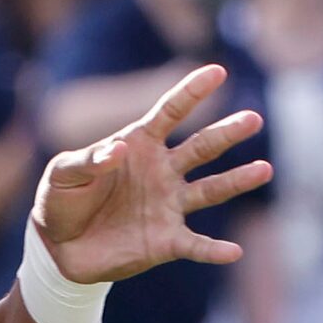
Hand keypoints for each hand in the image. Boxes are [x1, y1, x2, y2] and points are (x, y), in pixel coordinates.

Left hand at [33, 63, 271, 285]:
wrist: (58, 247)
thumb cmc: (62, 200)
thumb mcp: (63, 174)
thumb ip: (88, 160)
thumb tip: (119, 150)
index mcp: (139, 145)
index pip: (170, 113)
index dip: (191, 92)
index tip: (217, 71)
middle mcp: (162, 172)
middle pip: (201, 148)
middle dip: (227, 133)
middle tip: (253, 118)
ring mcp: (168, 206)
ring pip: (210, 190)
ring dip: (236, 180)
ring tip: (263, 169)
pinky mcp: (166, 241)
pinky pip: (195, 245)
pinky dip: (213, 249)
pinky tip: (234, 251)